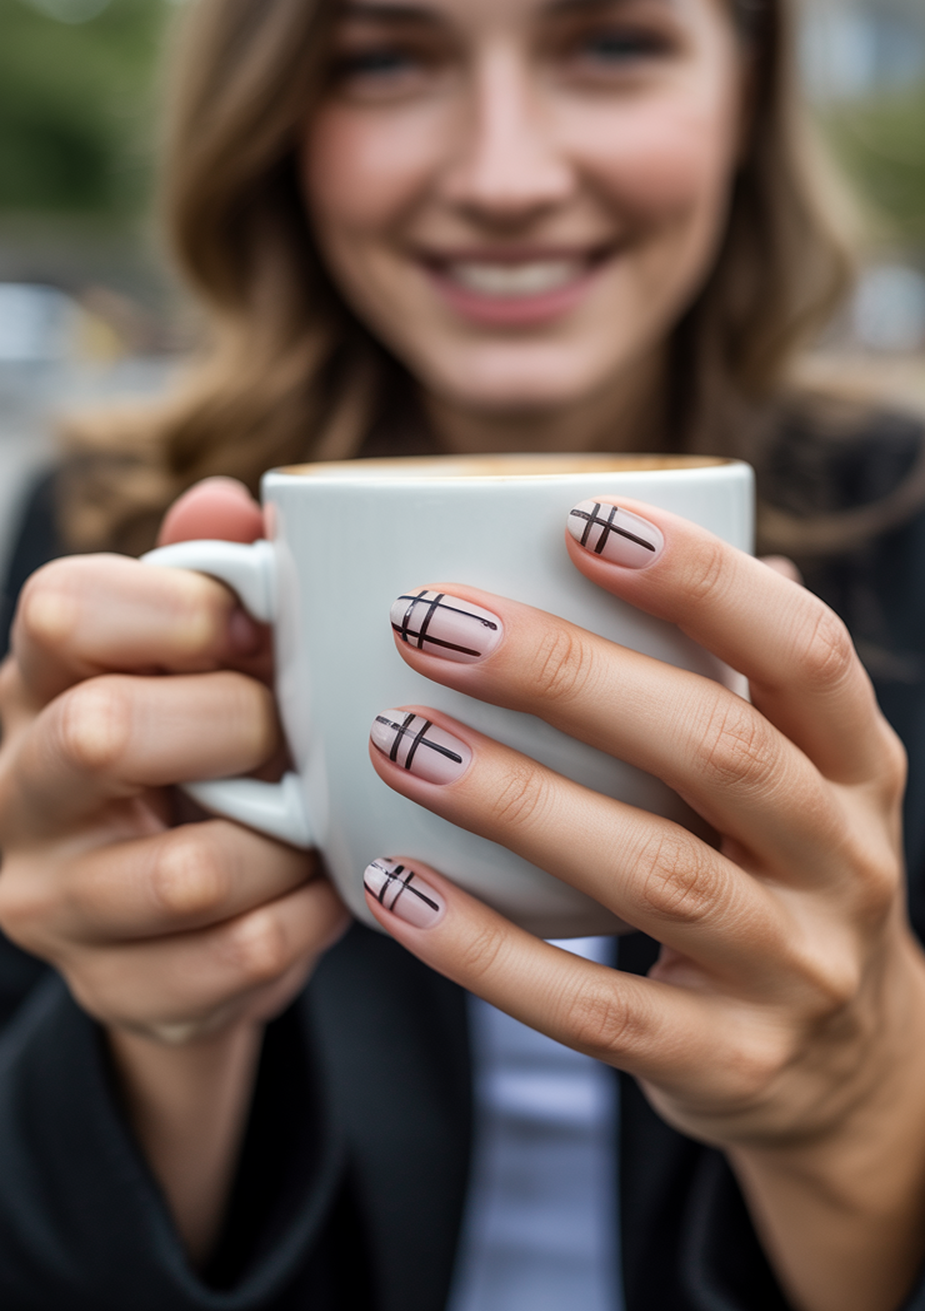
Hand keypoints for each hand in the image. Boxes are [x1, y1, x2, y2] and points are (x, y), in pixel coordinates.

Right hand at [0, 478, 345, 1254]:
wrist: (170, 915)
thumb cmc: (194, 743)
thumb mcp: (195, 657)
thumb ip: (210, 575)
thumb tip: (231, 503)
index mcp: (37, 680)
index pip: (63, 608)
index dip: (182, 609)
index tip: (258, 628)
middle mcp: (19, 789)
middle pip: (107, 730)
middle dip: (240, 725)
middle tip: (292, 734)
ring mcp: (55, 901)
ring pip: (189, 870)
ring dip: (287, 840)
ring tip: (319, 818)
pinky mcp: (114, 990)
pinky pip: (238, 960)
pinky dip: (308, 919)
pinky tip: (325, 886)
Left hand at [362, 497, 924, 1310]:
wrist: (850, 1071)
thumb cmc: (779, 873)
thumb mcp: (796, 777)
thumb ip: (724, 680)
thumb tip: (603, 539)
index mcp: (862, 765)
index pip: (807, 651)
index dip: (704, 579)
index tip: (582, 520)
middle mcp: (845, 862)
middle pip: (716, 749)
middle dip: (569, 676)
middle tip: (434, 624)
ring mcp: (794, 972)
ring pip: (653, 875)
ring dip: (516, 800)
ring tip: (398, 740)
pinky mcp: (724, 1063)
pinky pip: (594, 1009)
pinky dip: (486, 949)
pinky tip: (395, 890)